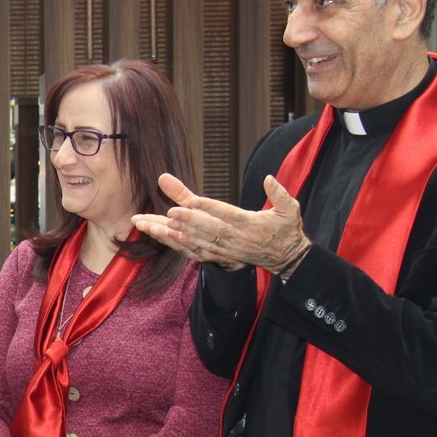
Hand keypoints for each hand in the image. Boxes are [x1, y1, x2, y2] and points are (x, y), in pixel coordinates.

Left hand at [133, 173, 308, 271]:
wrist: (286, 258)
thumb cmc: (286, 229)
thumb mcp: (289, 209)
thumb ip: (280, 193)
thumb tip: (269, 178)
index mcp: (249, 224)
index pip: (224, 216)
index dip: (205, 210)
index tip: (186, 204)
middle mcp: (233, 238)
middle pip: (203, 229)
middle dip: (181, 222)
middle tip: (160, 215)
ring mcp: (224, 249)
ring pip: (193, 241)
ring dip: (168, 234)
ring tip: (146, 224)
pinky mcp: (218, 256)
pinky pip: (193, 251)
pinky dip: (176, 244)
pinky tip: (159, 236)